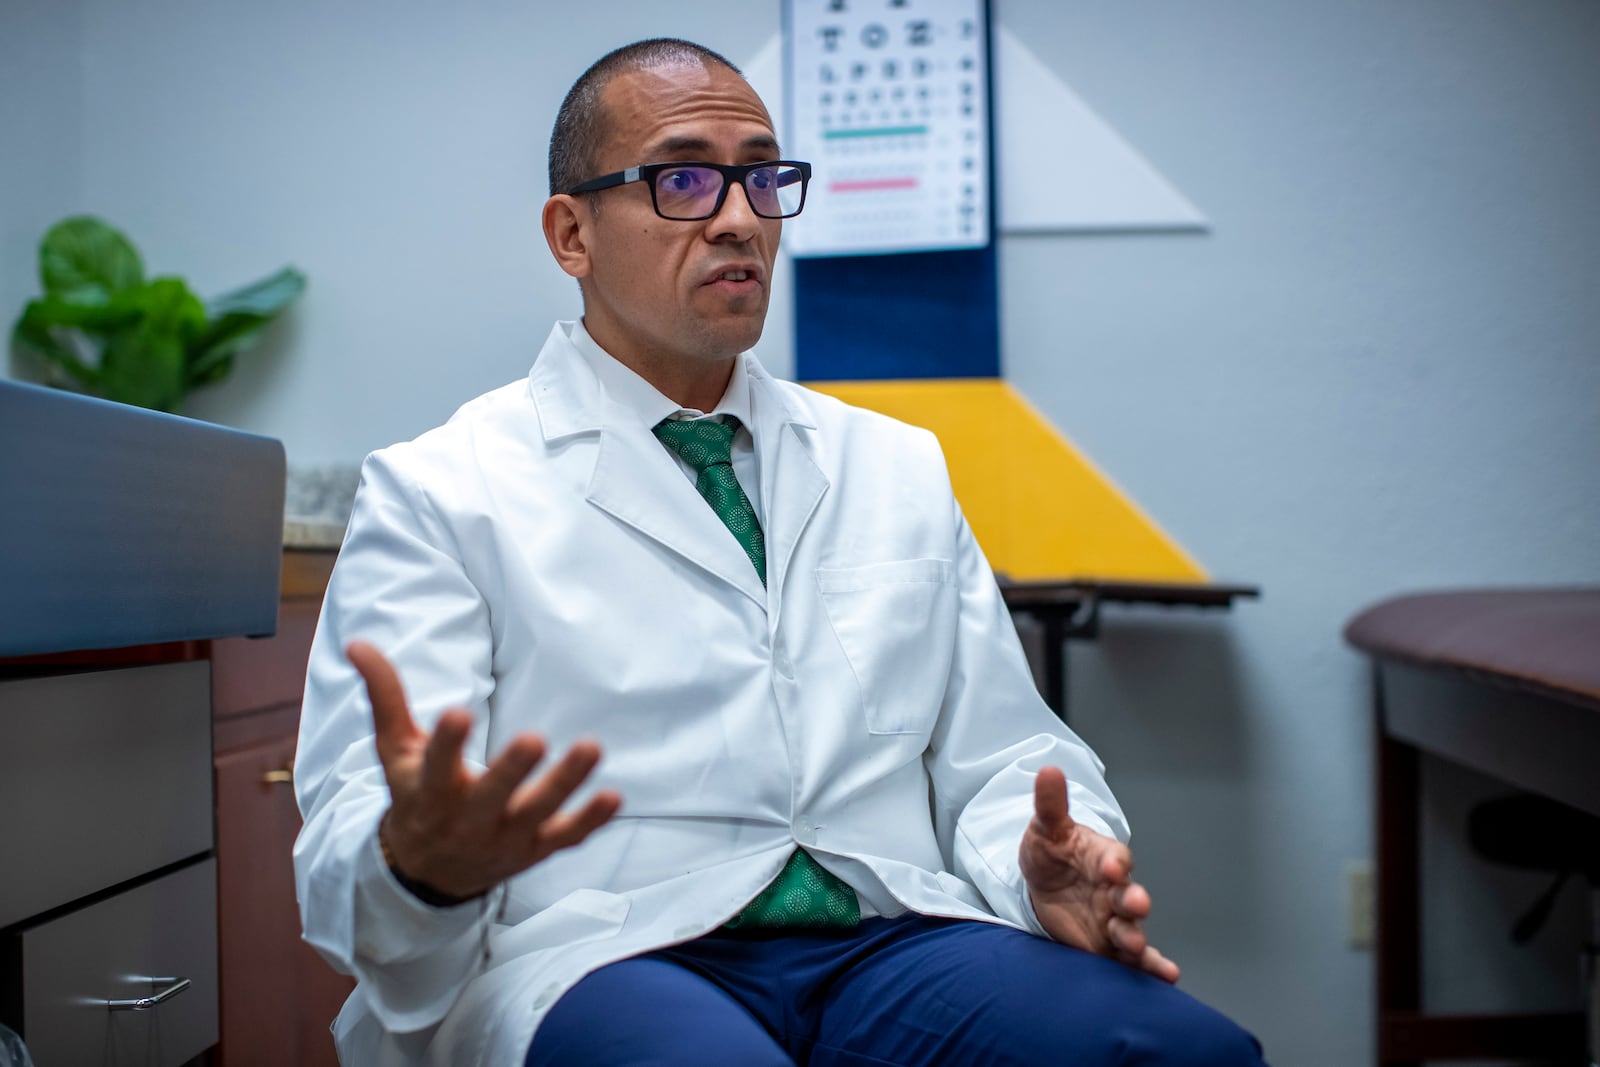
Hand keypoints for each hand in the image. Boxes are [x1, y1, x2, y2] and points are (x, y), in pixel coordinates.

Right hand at [347, 640, 621, 901]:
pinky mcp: (534, 850)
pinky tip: (613, 796)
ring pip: (538, 814)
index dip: (445, 743)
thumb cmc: (414, 796)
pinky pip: (566, 838)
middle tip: (533, 738)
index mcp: (428, 792)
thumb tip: (358, 642)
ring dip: (566, 784)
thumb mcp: (394, 750)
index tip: (458, 713)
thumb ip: (384, 696)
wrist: (428, 872)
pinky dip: (590, 821)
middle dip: (511, 771)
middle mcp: (466, 820)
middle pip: (491, 797)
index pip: (434, 767)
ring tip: (592, 747)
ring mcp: (504, 838)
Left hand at [1018, 766, 1179, 982]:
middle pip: (1129, 895)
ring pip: (1132, 929)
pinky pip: (1134, 960)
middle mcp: (1115, 890)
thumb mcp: (1046, 828)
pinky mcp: (1108, 947)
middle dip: (1133, 900)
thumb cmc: (1052, 853)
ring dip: (1136, 938)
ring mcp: (1114, 920)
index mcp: (1104, 858)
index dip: (1115, 862)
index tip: (1111, 867)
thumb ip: (1050, 804)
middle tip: (1136, 904)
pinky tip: (1167, 975)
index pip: (1115, 858)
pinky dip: (1151, 967)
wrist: (1044, 886)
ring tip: (1135, 945)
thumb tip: (1048, 769)